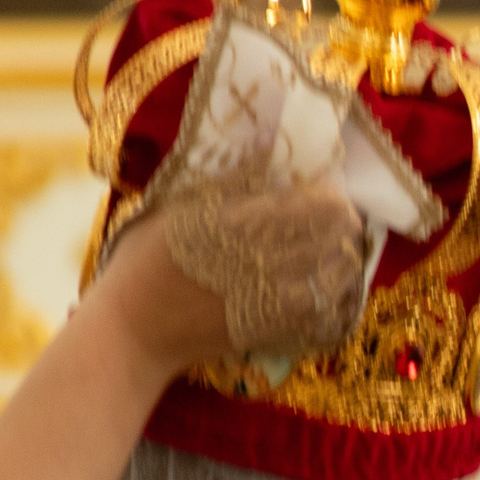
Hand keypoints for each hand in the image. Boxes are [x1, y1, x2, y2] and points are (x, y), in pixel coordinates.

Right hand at [84, 183, 365, 379]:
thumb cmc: (144, 263)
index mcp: (235, 225)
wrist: (133, 331)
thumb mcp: (175, 210)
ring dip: (346, 258)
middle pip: (333, 236)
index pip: (310, 205)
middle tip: (345, 216)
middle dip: (345, 222)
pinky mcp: (274, 332)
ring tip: (344, 248)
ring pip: (337, 275)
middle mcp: (261, 262)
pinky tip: (333, 286)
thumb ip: (227, 182)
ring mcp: (271, 302)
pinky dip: (337, 296)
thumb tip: (268, 146)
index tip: (328, 189)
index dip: (329, 195)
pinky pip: (326, 312)